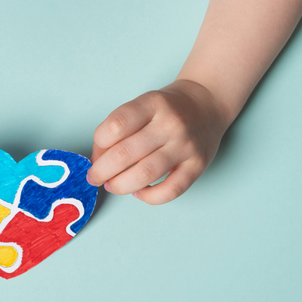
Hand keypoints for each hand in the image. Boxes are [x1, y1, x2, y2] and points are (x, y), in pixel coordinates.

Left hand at [87, 80, 231, 204]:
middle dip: (101, 171)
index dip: (98, 144)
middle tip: (94, 178)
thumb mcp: (143, 104)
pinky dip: (150, 197)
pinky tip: (139, 193)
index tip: (96, 154)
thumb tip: (98, 160)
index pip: (116, 125)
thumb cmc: (167, 109)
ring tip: (112, 186)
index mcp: (152, 103)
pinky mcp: (197, 166)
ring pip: (145, 174)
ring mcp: (185, 146)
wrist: (207, 103)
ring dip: (120, 185)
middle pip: (125, 153)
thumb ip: (120, 128)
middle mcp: (170, 124)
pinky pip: (171, 190)